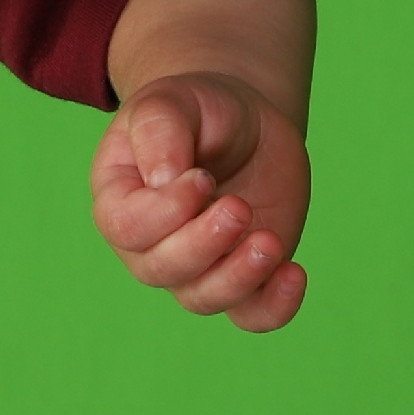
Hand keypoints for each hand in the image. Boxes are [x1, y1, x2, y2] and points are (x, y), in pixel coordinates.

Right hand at [90, 70, 311, 331]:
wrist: (243, 121)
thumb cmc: (195, 110)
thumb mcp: (172, 100)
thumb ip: (160, 131)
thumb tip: (164, 181)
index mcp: (119, 199)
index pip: (126, 227)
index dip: (164, 212)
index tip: (202, 177)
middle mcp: (149, 244)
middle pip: (161, 270)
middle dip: (202, 245)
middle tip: (238, 207)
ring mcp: (198, 266)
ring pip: (203, 298)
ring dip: (237, 278)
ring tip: (269, 242)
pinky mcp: (244, 275)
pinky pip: (252, 314)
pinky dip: (274, 308)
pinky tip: (294, 274)